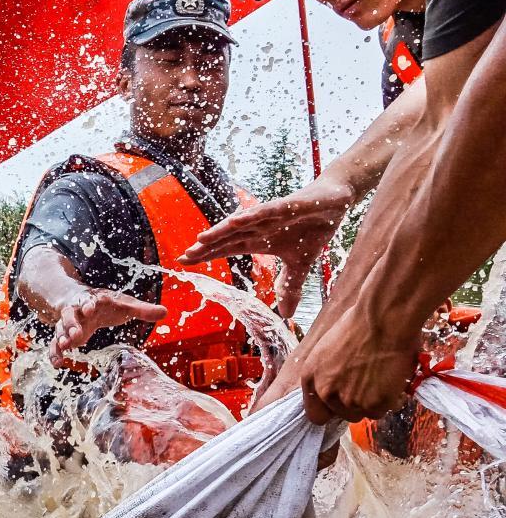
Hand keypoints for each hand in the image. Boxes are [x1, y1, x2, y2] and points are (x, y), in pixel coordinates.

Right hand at [50, 289, 166, 367]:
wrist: (75, 298)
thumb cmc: (104, 303)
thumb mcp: (123, 304)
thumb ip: (142, 310)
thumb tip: (165, 312)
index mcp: (92, 299)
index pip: (89, 299)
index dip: (89, 303)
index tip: (89, 307)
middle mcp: (76, 310)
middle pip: (69, 314)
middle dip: (71, 323)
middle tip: (74, 334)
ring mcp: (67, 322)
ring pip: (60, 328)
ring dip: (62, 337)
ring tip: (65, 347)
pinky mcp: (63, 334)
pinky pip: (55, 342)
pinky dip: (55, 352)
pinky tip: (57, 363)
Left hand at [179, 176, 354, 316]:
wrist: (334, 202)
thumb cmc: (312, 229)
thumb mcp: (300, 265)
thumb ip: (289, 286)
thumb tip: (285, 315)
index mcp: (258, 240)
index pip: (227, 248)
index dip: (206, 254)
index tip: (183, 262)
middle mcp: (259, 226)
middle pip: (227, 237)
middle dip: (206, 247)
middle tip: (183, 257)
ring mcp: (271, 215)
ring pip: (241, 223)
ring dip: (221, 230)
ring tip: (201, 239)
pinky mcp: (288, 205)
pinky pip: (266, 211)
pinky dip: (251, 216)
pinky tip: (234, 221)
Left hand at [255, 306, 417, 423]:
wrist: (382, 320)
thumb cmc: (359, 326)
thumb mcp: (327, 351)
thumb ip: (327, 374)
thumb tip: (337, 389)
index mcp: (310, 377)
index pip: (315, 413)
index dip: (331, 409)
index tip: (343, 402)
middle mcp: (325, 392)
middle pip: (342, 415)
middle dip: (355, 404)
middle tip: (368, 385)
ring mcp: (349, 401)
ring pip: (364, 414)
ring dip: (372, 402)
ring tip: (380, 378)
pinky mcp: (373, 404)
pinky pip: (382, 411)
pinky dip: (388, 400)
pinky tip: (391, 379)